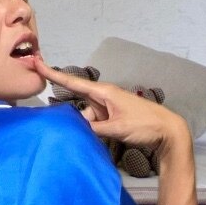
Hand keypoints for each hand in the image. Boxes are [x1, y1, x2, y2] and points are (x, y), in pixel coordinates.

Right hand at [32, 56, 190, 154]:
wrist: (168, 132)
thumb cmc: (145, 125)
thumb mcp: (117, 128)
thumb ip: (93, 129)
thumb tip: (75, 129)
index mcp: (104, 93)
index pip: (73, 82)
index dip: (54, 74)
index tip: (37, 63)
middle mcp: (104, 98)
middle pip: (79, 106)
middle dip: (76, 118)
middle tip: (84, 129)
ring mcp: (108, 108)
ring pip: (87, 118)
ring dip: (88, 129)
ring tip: (103, 138)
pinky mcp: (112, 118)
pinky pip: (95, 124)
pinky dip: (94, 132)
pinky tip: (99, 140)